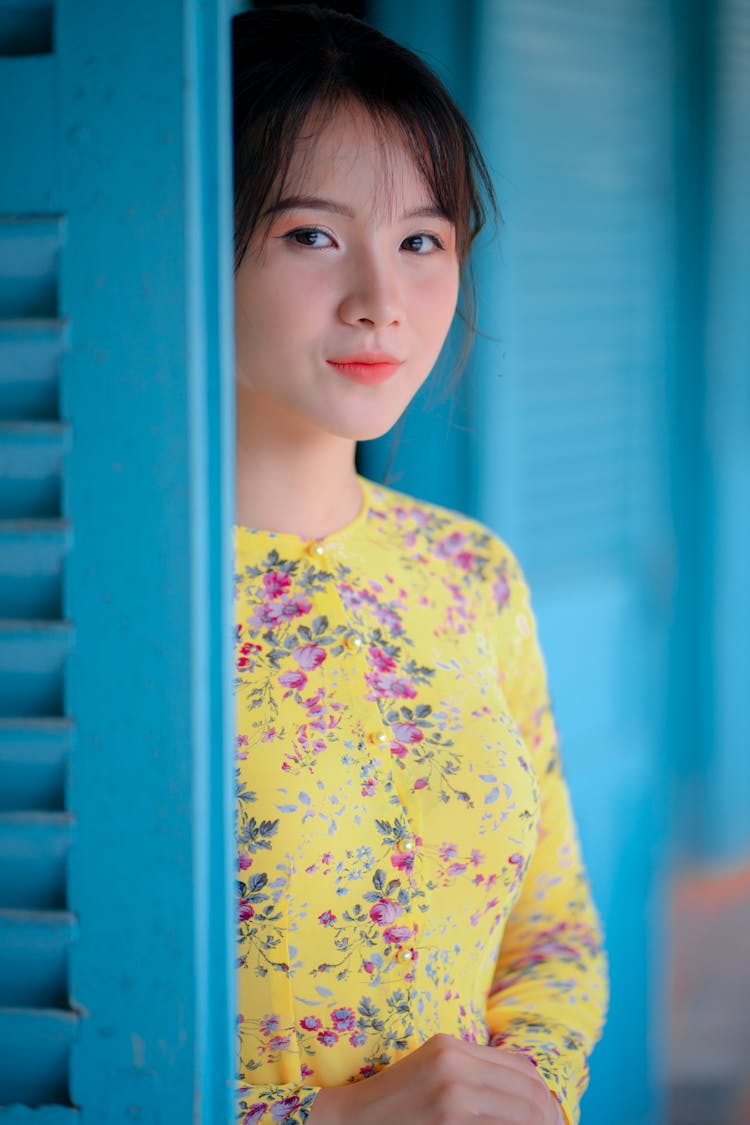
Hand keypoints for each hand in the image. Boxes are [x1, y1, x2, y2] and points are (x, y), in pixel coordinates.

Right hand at [307, 1033, 563, 1123]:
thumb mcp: (432, 1074)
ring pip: (525, 1115)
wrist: (344, 1123)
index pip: (524, 1069)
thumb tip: (531, 1089)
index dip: (547, 1099)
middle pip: (531, 1094)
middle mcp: (455, 1062)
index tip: (553, 1121)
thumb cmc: (389, 1107)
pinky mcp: (450, 1118)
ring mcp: (452, 1092)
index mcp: (451, 1045)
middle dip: (551, 1120)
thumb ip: (475, 1073)